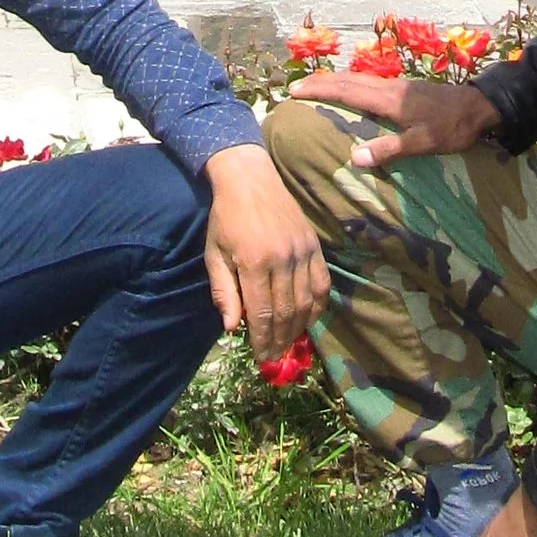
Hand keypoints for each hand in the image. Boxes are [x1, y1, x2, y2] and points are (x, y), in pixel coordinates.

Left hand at [203, 143, 329, 361]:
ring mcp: (302, 252)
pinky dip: (318, 306)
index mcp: (254, 263)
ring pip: (306, 302)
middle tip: (274, 357)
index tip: (260, 356)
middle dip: (280, 339)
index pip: (262, 313)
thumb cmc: (225, 218)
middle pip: (286, 312)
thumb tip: (231, 327)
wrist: (249, 179)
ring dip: (298, 328)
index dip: (262, 339)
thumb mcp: (214, 254)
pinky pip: (322, 283)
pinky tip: (308, 319)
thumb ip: (223, 291)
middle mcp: (283, 259)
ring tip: (288, 343)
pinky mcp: (314, 245)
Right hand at [301, 66, 497, 171]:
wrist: (479, 107)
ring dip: (335, 81)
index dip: (319, 90)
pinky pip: (368, 83)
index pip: (346, 91)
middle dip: (320, 82)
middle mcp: (389, 88)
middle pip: (347, 80)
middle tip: (295, 86)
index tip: (294, 90)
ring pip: (358, 78)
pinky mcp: (405, 89)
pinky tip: (352, 91)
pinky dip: (351, 84)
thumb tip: (354, 158)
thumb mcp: (422, 143)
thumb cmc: (452, 127)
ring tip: (316, 86)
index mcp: (388, 99)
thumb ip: (389, 149)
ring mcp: (397, 86)